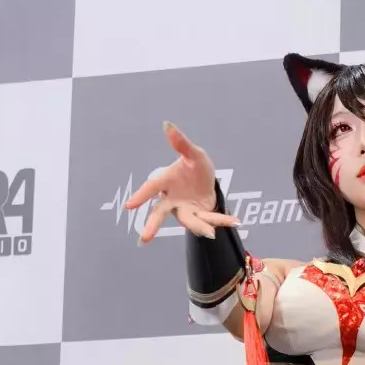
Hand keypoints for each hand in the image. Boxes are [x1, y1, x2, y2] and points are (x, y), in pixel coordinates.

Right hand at [125, 122, 240, 241]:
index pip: (152, 188)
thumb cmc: (195, 167)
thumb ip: (181, 143)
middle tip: (144, 239)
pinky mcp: (199, 217)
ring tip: (211, 233)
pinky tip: (235, 221)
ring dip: (200, 227)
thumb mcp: (193, 154)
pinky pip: (210, 220)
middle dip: (153, 226)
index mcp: (166, 181)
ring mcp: (185, 210)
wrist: (208, 181)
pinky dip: (223, 220)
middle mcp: (172, 199)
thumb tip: (167, 125)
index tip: (128, 207)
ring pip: (190, 221)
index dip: (140, 196)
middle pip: (160, 213)